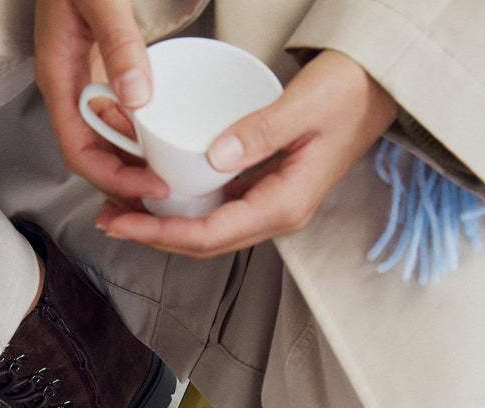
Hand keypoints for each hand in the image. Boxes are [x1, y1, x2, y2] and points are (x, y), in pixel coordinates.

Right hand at [34, 0, 168, 201]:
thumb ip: (119, 45)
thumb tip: (137, 98)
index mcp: (59, 77)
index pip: (80, 153)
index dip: (114, 179)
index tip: (150, 186)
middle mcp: (70, 87)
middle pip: (94, 157)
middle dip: (126, 184)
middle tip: (166, 196)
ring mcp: (84, 82)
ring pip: (106, 143)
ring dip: (134, 167)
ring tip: (168, 181)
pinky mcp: (102, 73)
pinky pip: (119, 119)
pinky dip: (139, 139)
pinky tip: (162, 145)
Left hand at [95, 50, 398, 257]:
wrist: (377, 88)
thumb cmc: (348, 93)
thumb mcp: (305, 105)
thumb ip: (261, 132)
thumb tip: (215, 157)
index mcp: (285, 204)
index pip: (212, 235)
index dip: (162, 234)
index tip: (124, 223)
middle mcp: (277, 214)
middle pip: (203, 242)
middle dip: (152, 236)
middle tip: (107, 220)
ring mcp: (272, 205)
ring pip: (208, 230)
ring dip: (164, 226)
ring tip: (121, 211)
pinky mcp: (266, 191)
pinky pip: (218, 210)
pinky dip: (184, 207)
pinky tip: (160, 194)